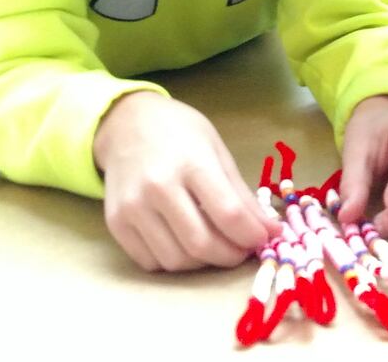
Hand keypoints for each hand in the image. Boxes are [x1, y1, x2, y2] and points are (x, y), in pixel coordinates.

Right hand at [92, 91, 278, 270]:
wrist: (125, 124)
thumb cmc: (179, 133)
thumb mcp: (217, 151)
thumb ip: (242, 195)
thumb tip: (271, 232)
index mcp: (191, 162)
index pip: (228, 213)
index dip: (252, 235)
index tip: (264, 239)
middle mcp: (158, 186)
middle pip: (201, 243)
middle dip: (230, 256)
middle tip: (241, 250)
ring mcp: (132, 207)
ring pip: (176, 260)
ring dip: (202, 263)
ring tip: (214, 246)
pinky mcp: (115, 223)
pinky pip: (150, 262)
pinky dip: (174, 262)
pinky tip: (184, 244)